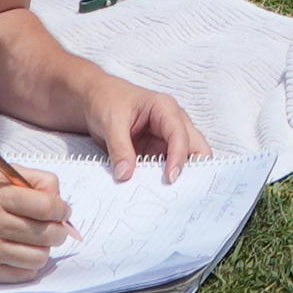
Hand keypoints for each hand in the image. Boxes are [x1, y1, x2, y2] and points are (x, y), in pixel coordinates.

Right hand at [0, 172, 73, 281]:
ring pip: (40, 257)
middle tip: (51, 228)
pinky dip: (29, 265)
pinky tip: (21, 254)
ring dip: (44, 250)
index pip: (47, 206)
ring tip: (34, 241)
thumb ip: (37, 181)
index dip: (62, 210)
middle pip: (48, 234)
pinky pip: (25, 274)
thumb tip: (63, 205)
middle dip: (58, 231)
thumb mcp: (1, 177)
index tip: (61, 211)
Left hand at [84, 74, 211, 180]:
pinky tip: (156, 190)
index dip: (178, 157)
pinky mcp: (157, 150)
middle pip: (196, 146)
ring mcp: (166, 138)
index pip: (180, 135)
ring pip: (186, 159)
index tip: (170, 178)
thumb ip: (120, 149)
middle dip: (194, 168)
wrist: (96, 99)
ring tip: (169, 193)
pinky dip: (164, 178)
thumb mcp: (111, 122)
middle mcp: (172, 122)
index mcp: (165, 109)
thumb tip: (125, 175)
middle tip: (183, 189)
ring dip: (180, 175)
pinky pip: (166, 166)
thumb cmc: (107, 100)